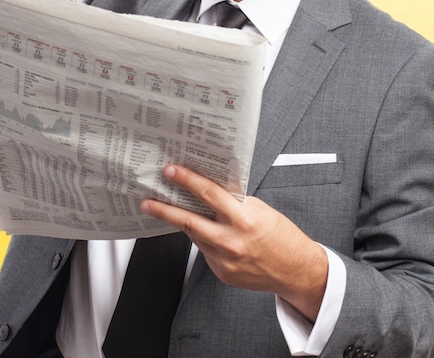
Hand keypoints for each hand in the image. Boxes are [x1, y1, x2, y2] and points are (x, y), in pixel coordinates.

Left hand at [141, 164, 328, 321]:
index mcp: (243, 220)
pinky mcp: (221, 273)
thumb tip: (208, 190)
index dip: (187, 180)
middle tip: (147, 201)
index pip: (209, 194)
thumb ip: (233, 202)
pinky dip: (202, 239)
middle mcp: (231, 241)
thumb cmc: (281, 237)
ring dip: (182, 223)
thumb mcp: (259, 210)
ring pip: (194, 236)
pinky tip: (205, 233)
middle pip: (188, 221)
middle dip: (164, 210)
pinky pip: (204, 250)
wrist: (296, 271)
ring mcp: (224, 260)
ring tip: (166, 210)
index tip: (171, 172)